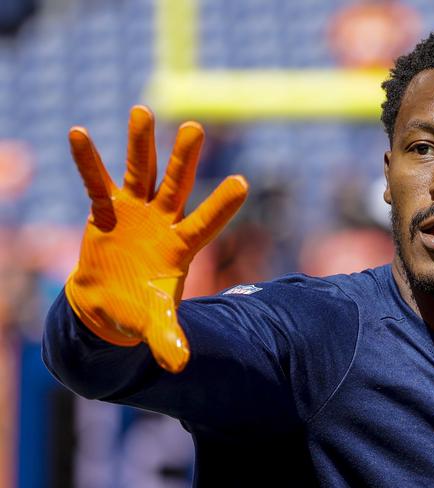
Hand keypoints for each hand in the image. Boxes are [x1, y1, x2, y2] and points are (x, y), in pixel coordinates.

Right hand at [65, 105, 247, 372]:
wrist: (110, 302)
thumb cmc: (139, 309)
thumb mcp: (154, 324)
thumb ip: (168, 339)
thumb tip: (179, 365)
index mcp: (182, 247)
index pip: (206, 223)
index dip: (221, 205)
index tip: (242, 182)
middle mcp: (163, 222)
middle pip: (176, 185)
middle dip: (184, 159)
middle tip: (196, 127)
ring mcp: (136, 212)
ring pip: (140, 172)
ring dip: (140, 144)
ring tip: (143, 111)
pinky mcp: (107, 211)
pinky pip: (96, 182)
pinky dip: (88, 161)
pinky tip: (78, 133)